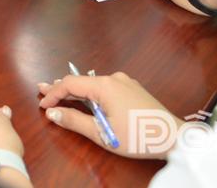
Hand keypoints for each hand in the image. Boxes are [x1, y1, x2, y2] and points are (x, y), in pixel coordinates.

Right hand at [37, 72, 178, 158]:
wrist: (174, 137)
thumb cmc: (138, 136)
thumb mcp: (102, 133)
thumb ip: (75, 121)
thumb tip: (53, 112)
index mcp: (104, 86)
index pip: (70, 84)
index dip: (53, 93)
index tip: (42, 104)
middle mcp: (114, 78)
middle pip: (81, 81)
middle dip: (61, 87)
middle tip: (42, 89)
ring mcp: (126, 82)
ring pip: (94, 84)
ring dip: (78, 91)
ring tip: (62, 94)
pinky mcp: (134, 89)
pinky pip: (107, 87)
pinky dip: (93, 93)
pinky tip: (89, 98)